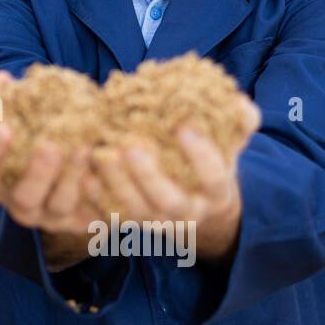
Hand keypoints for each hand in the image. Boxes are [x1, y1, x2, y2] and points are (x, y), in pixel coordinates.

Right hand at [0, 71, 110, 268]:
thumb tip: (0, 78)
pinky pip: (91, 212)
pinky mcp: (80, 221)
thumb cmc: (34, 143)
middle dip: (38, 172)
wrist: (65, 182)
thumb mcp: (19, 124)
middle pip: (26, 196)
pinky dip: (98, 192)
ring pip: (60, 204)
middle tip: (50, 145)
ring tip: (84, 147)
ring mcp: (51, 216)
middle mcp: (21, 204)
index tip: (3, 127)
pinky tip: (106, 167)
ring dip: (72, 177)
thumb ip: (7, 102)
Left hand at [90, 94, 260, 260]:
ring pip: (136, 211)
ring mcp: (158, 222)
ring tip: (101, 154)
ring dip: (116, 183)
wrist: (198, 207)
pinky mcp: (133, 223)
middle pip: (168, 202)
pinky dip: (96, 198)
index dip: (201, 156)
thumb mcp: (229, 147)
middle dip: (149, 175)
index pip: (213, 178)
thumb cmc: (210, 166)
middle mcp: (187, 213)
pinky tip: (84, 174)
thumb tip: (240, 101)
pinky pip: (112, 216)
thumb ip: (238, 124)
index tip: (183, 127)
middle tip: (131, 145)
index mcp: (215, 193)